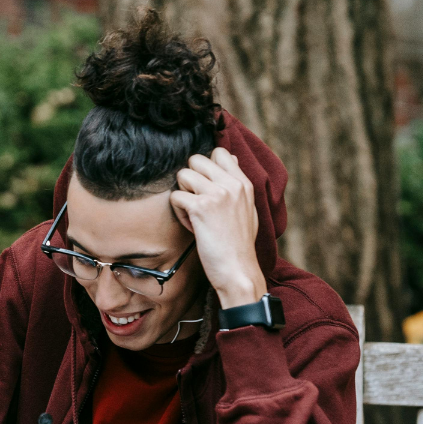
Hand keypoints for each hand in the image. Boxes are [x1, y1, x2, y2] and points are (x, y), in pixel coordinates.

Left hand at [169, 147, 267, 309]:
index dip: (205, 166)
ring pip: (182, 175)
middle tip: (197, 201)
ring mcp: (217, 194)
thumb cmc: (239, 244)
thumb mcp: (247, 208)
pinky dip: (178, 212)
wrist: (238, 270)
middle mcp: (232, 184)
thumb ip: (237, 184)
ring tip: (194, 215)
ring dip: (182, 195)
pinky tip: (191, 226)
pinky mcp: (201, 207)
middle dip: (190, 179)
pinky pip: (175, 197)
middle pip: (195, 159)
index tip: (205, 186)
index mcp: (244, 183)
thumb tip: (232, 158)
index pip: (220, 152)